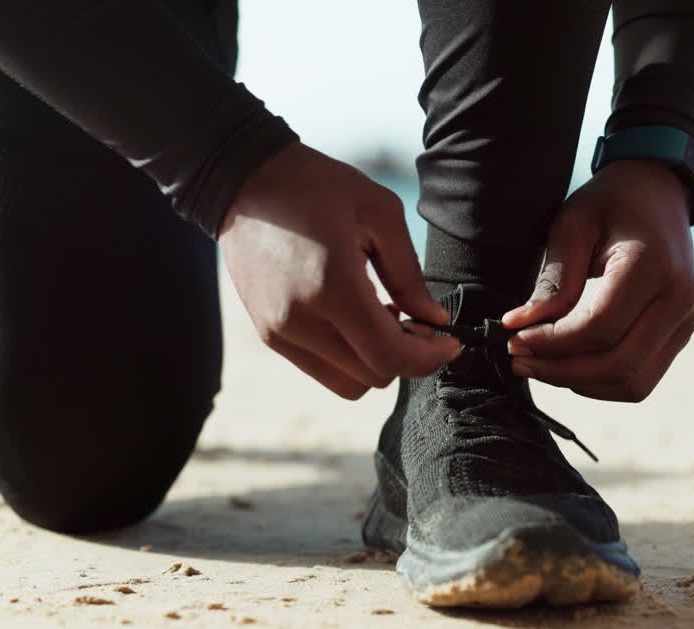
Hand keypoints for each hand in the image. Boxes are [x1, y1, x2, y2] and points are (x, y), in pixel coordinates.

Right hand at [219, 142, 460, 398]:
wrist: (244, 180)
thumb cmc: (316, 186)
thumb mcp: (379, 213)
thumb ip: (409, 274)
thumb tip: (433, 319)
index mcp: (331, 287)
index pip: (388, 356)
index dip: (428, 358)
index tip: (449, 341)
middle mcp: (299, 320)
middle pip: (373, 377)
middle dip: (406, 356)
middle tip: (416, 321)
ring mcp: (279, 332)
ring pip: (348, 384)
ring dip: (376, 361)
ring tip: (381, 317)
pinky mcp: (269, 335)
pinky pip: (322, 369)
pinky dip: (348, 356)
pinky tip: (353, 318)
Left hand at [501, 159, 693, 401]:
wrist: (659, 191)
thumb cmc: (611, 202)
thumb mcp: (572, 225)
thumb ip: (552, 281)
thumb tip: (519, 326)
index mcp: (652, 265)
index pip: (599, 328)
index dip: (552, 343)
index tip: (515, 339)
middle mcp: (678, 299)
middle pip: (618, 365)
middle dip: (561, 371)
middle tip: (520, 360)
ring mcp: (685, 320)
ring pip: (632, 383)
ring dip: (580, 382)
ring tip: (540, 364)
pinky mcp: (680, 334)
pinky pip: (641, 379)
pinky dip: (601, 382)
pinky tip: (568, 363)